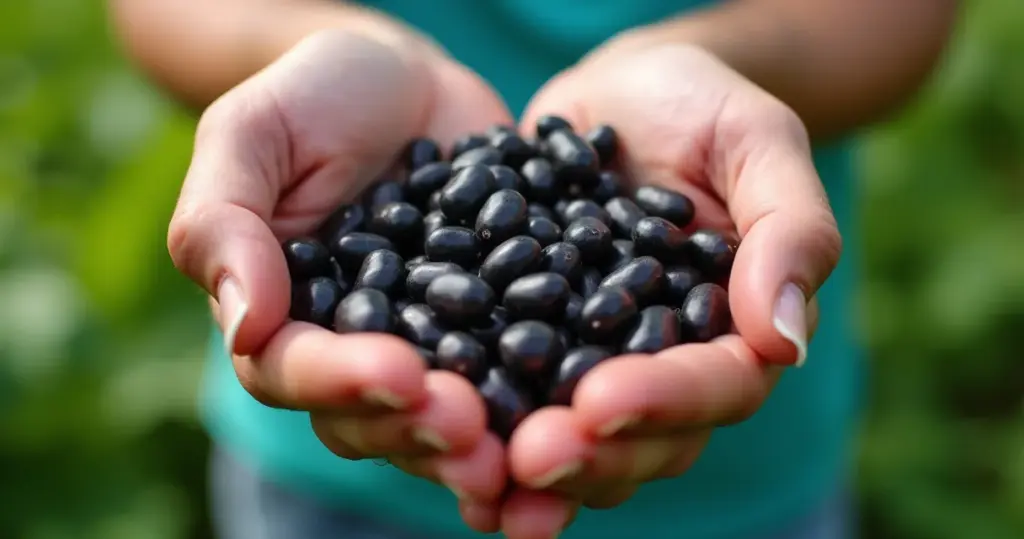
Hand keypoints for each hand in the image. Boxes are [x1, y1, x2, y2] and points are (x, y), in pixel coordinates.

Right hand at [167, 29, 511, 532]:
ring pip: (444, 416)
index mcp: (284, 317)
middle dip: (420, 428)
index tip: (398, 372)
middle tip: (472, 427)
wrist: (407, 79)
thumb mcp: (254, 134)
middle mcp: (355, 350)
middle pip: (374, 416)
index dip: (342, 381)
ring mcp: (430, 347)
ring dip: (482, 441)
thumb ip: (223, 222)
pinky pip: (513, 374)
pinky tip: (578, 411)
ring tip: (525, 446)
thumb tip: (244, 325)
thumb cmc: (315, 94)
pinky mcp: (494, 330)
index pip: (293, 369)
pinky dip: (540, 400)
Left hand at [498, 42, 840, 537]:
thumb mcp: (757, 142)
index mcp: (734, 332)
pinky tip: (438, 439)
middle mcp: (665, 364)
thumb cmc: (701, 106)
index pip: (716, 386)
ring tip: (483, 476)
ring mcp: (595, 362)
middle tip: (530, 456)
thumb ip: (790, 231)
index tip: (602, 401)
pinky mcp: (533, 344)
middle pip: (644, 438)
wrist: (620, 92)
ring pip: (578, 440)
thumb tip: (785, 342)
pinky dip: (482, 425)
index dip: (664, 401)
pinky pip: (511, 395)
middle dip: (589, 453)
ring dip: (533, 468)